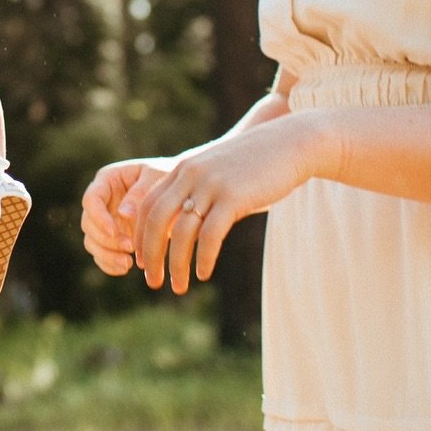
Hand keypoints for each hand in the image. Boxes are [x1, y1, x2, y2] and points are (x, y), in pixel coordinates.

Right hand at [81, 158, 174, 275]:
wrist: (180, 192)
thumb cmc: (168, 176)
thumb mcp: (157, 177)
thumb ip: (140, 192)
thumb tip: (123, 214)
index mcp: (108, 180)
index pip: (91, 199)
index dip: (98, 217)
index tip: (115, 231)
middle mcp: (102, 200)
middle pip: (88, 224)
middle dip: (105, 239)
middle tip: (129, 247)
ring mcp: (106, 220)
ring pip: (92, 242)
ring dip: (106, 255)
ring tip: (128, 263)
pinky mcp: (113, 238)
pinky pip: (102, 254)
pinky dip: (109, 264)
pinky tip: (125, 268)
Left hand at [123, 116, 321, 293]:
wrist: (289, 143)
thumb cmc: (254, 164)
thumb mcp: (218, 173)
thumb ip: (199, 193)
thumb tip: (187, 228)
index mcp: (182, 169)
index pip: (147, 206)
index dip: (140, 236)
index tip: (142, 261)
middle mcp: (190, 175)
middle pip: (155, 220)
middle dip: (150, 255)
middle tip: (152, 282)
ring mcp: (211, 185)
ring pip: (181, 232)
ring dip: (176, 264)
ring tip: (179, 287)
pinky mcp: (233, 197)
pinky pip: (210, 235)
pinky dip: (204, 258)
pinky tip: (204, 274)